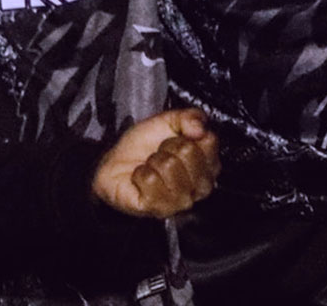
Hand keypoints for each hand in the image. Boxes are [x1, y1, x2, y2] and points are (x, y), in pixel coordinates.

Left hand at [94, 108, 218, 218]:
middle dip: (168, 146)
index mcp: (208, 165)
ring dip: (153, 161)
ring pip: (169, 165)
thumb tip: (199, 128)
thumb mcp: (167, 122)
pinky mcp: (159, 209)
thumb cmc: (144, 147)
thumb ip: (188, 117)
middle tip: (161, 153)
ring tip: (151, 166)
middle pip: (189, 152)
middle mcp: (199, 187)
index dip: (186, 135)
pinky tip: (142, 178)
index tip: (176, 140)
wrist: (117, 164)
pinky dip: (140, 173)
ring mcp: (180, 201)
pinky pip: (150, 179)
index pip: (209, 141)